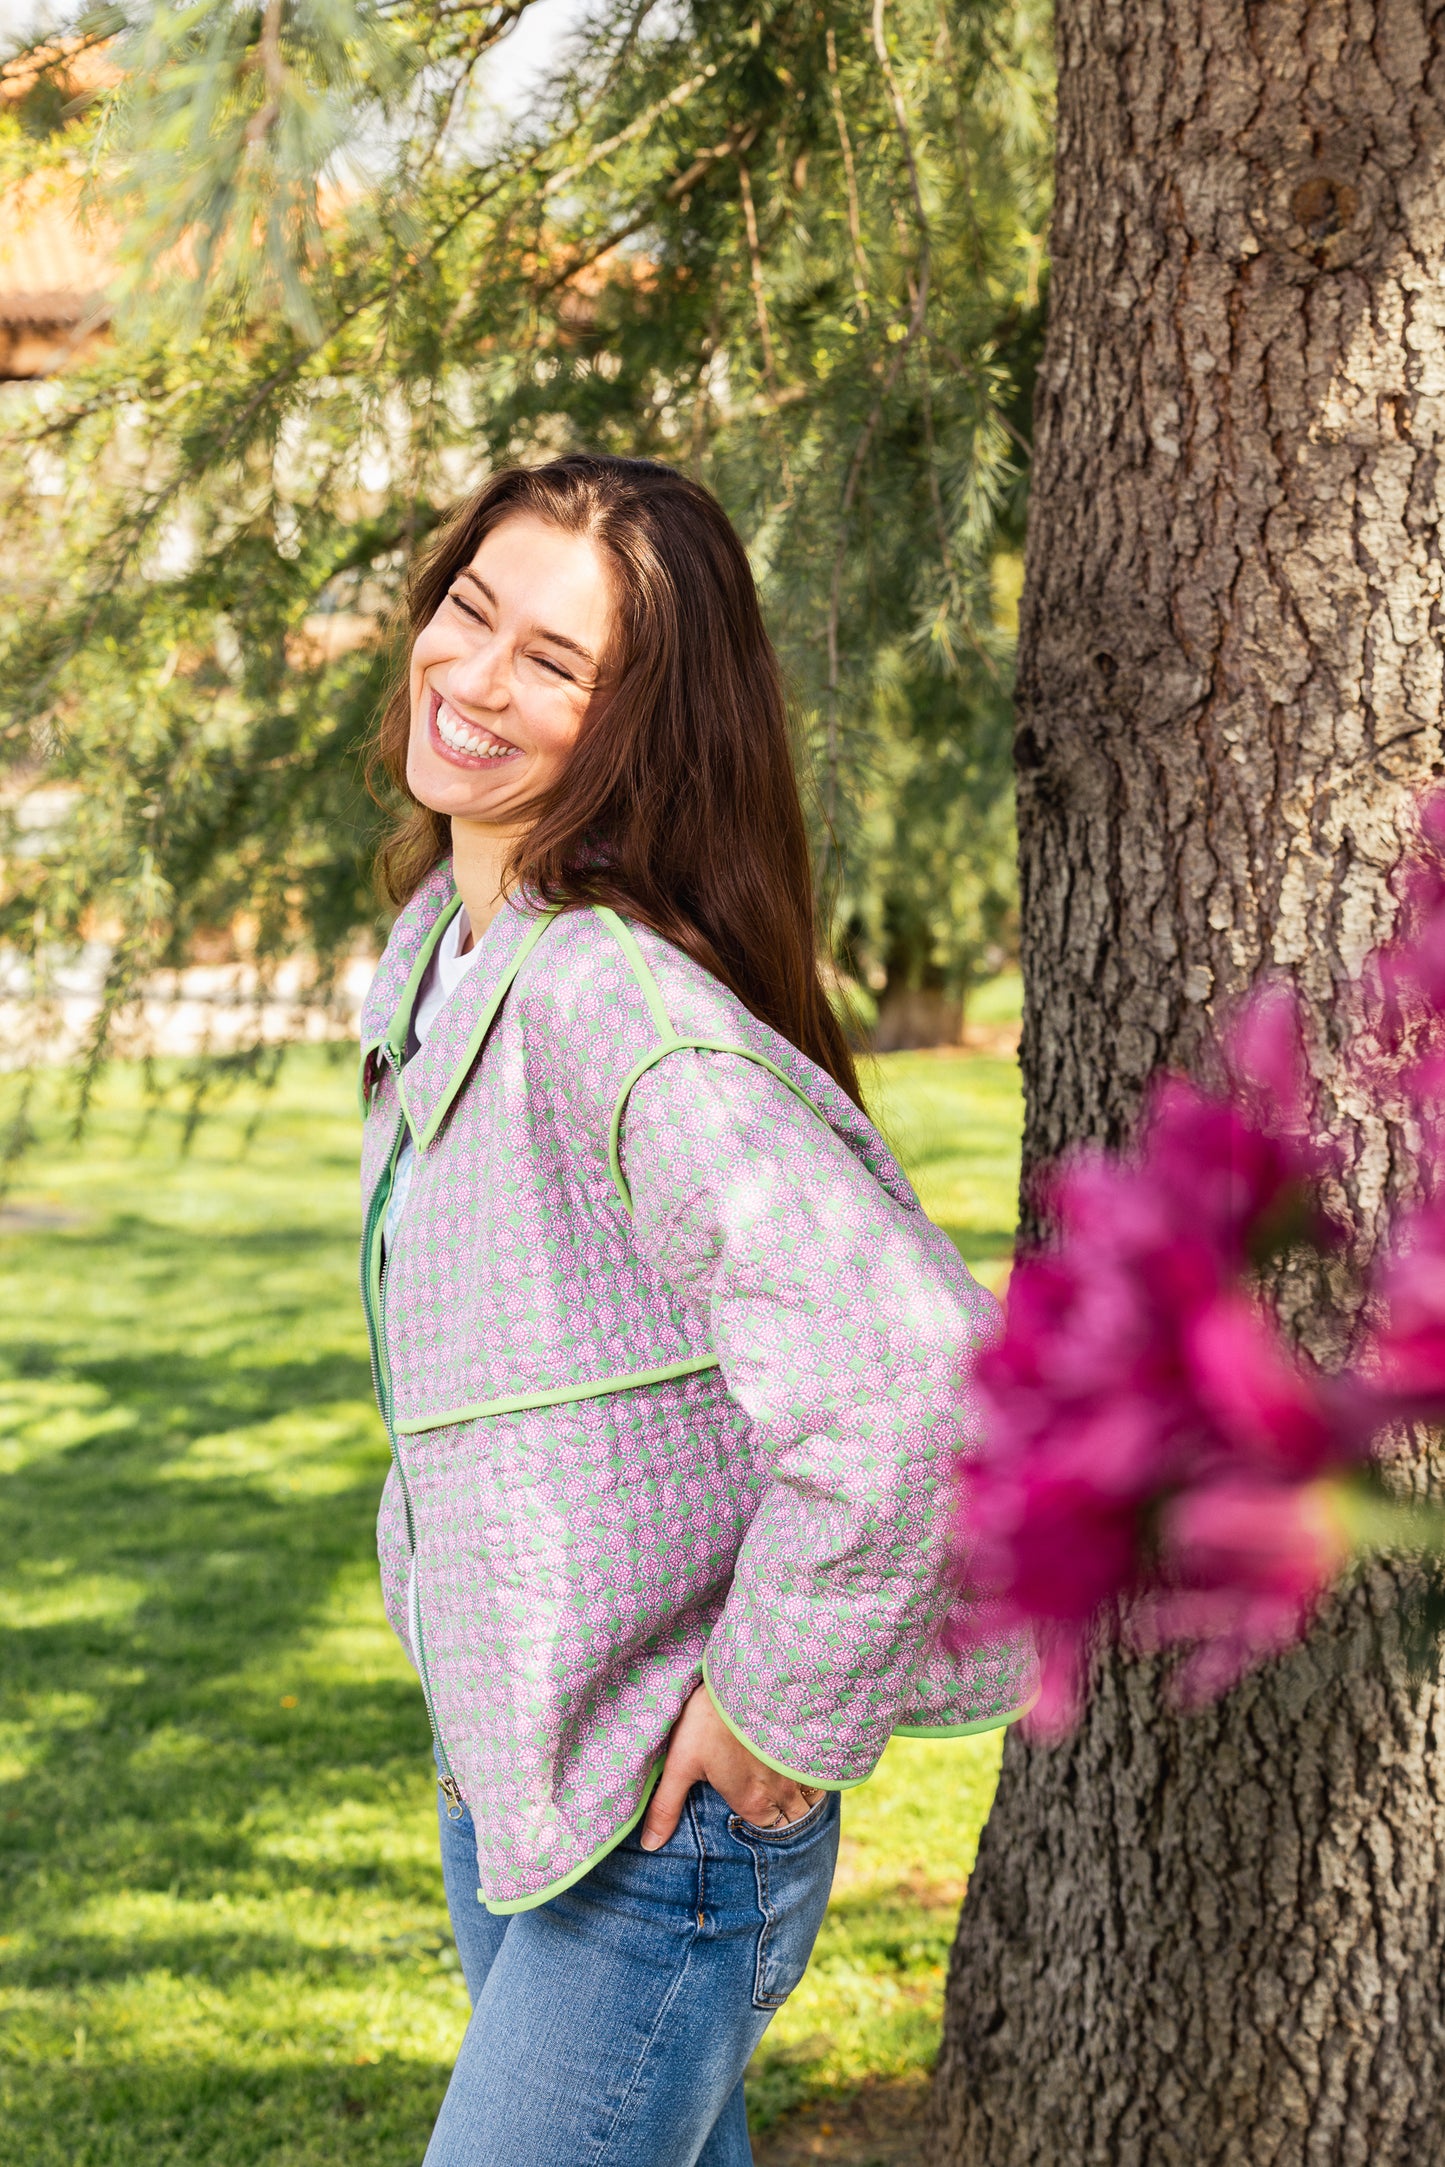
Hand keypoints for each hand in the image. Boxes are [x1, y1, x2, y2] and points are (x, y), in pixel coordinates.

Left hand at [639, 1683, 824, 1850]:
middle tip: (769, 1794)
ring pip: (812, 1798)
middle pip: (794, 1818)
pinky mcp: (814, 1745)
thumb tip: (649, 1846)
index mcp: (751, 1802)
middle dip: (786, 1813)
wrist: (750, 1675)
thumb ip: (665, 1808)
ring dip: (802, 1795)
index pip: (765, 1828)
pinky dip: (816, 1773)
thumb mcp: (680, 1762)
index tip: (751, 1805)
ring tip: (786, 1780)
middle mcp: (782, 1792)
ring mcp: (802, 1768)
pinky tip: (802, 1760)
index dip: (761, 1820)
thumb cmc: (711, 1720)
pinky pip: (823, 1772)